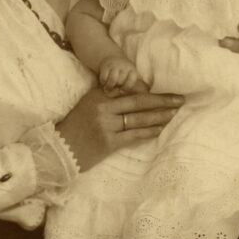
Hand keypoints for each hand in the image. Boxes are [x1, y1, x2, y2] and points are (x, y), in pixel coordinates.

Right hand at [56, 88, 184, 171]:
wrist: (59, 149)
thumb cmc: (75, 126)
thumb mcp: (89, 104)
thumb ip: (108, 97)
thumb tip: (133, 93)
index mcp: (98, 95)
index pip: (129, 90)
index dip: (149, 91)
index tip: (166, 90)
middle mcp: (103, 107)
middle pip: (138, 102)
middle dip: (162, 101)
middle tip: (180, 99)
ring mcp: (106, 125)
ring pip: (139, 119)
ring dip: (159, 116)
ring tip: (174, 114)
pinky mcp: (108, 143)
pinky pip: (133, 135)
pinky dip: (149, 132)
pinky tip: (160, 129)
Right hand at [99, 55, 146, 95]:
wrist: (113, 58)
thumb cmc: (122, 73)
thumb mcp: (129, 77)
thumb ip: (130, 87)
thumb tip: (129, 101)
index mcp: (132, 70)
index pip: (130, 82)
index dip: (125, 88)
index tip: (121, 90)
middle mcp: (125, 66)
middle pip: (121, 81)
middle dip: (116, 87)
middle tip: (112, 91)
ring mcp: (115, 65)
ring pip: (113, 80)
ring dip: (109, 86)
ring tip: (107, 90)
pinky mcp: (105, 65)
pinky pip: (104, 77)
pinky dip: (103, 82)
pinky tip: (103, 84)